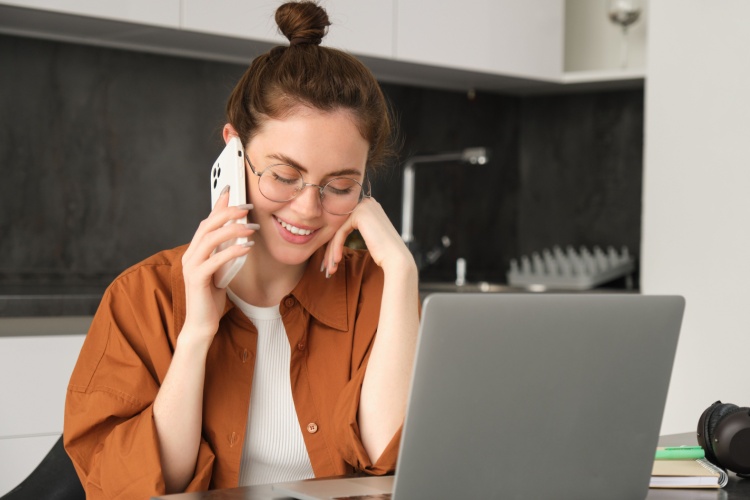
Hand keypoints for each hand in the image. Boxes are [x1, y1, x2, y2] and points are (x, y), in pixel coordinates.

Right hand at [180, 188, 257, 344]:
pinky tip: (246, 247)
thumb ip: (224, 253)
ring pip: (210, 239)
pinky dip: (232, 251)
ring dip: (232, 230)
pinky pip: (215, 260)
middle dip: (228, 213)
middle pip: (207, 225)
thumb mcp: (220, 269)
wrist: (201, 324)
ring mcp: (191, 266)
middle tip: (247, 207)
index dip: (218, 205)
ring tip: (251, 227)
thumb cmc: (211, 297)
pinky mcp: (197, 279)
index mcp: (195, 251)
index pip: (206, 222)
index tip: (232, 191)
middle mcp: (190, 255)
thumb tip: (239, 235)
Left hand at [322, 198, 415, 277]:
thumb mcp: (370, 237)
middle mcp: (367, 203)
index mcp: (369, 207)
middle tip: (326, 267)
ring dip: (331, 251)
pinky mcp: (359, 213)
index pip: (345, 224)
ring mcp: (364, 206)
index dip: (334, 244)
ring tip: (329, 269)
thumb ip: (360, 229)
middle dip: (331, 248)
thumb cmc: (385, 253)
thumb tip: (336, 235)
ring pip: (338, 230)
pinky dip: (336, 248)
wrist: (396, 258)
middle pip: (340, 227)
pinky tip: (336, 261)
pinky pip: (340, 232)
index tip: (329, 262)